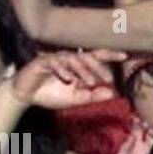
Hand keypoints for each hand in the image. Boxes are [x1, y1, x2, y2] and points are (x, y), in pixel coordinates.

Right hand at [7, 50, 125, 111]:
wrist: (28, 96)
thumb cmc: (52, 94)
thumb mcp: (77, 99)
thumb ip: (94, 96)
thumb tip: (113, 93)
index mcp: (79, 66)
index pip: (96, 57)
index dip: (110, 54)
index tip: (125, 55)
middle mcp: (69, 59)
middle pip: (87, 57)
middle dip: (99, 67)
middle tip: (108, 78)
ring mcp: (56, 59)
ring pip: (73, 59)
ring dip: (83, 70)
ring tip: (90, 83)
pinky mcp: (42, 62)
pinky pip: (54, 62)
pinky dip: (63, 70)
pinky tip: (68, 79)